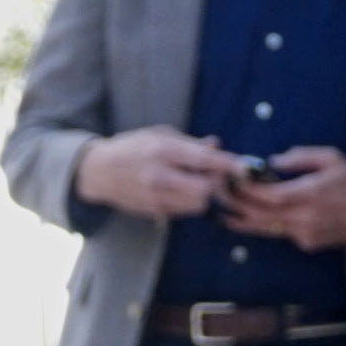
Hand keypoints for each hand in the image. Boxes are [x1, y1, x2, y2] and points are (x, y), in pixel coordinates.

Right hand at [74, 124, 233, 217]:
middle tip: (217, 176)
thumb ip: (190, 143)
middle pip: (206, 189)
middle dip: (216, 183)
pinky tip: (181, 191)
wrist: (99, 172)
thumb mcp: (159, 135)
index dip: (229, 165)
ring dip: (205, 195)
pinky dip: (190, 202)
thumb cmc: (133, 148)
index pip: (203, 159)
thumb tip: (217, 145)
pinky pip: (186, 211)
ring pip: (198, 204)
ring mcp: (156, 196)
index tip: (247, 168)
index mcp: (162, 149)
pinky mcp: (155, 211)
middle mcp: (159, 175)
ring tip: (196, 182)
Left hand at [221, 146, 345, 251]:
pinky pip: (279, 232)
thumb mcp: (331, 159)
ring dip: (241, 220)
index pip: (267, 196)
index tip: (229, 178)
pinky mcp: (306, 243)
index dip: (245, 189)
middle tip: (217, 192)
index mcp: (310, 195)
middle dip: (235, 204)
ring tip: (220, 211)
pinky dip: (264, 224)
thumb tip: (271, 162)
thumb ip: (300, 157)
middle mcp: (304, 219)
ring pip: (264, 229)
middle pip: (259, 215)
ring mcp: (305, 234)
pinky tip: (250, 216)